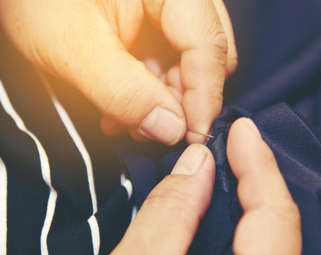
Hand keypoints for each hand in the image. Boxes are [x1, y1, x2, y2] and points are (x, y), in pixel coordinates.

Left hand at [0, 0, 236, 144]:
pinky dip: (151, 89)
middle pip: (208, 54)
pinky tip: (122, 106)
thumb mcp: (73, 47)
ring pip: (190, 62)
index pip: (208, 43)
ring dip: (163, 99)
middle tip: (151, 129)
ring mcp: (168, 7)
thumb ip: (125, 92)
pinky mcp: (155, 21)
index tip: (192, 137)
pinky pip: (169, 60)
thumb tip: (173, 131)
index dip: (204, 95)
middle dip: (182, 99)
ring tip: (124, 120)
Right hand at [83, 118, 307, 254]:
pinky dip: (249, 233)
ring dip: (253, 205)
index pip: (274, 212)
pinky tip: (231, 214)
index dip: (258, 162)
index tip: (242, 126)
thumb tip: (199, 160)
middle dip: (257, 179)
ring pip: (275, 246)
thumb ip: (174, 207)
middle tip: (234, 141)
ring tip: (232, 167)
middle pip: (280, 227)